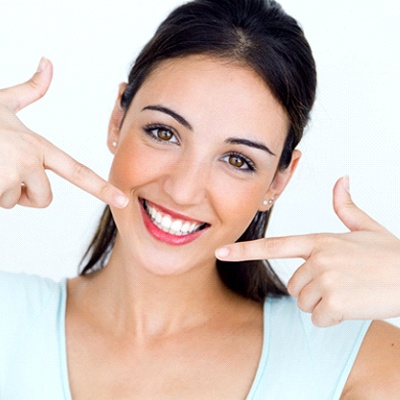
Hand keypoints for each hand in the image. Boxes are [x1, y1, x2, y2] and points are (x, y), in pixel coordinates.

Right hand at [0, 58, 127, 208]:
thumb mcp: (4, 102)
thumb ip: (31, 90)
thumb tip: (48, 62)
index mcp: (39, 146)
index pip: (77, 171)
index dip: (102, 188)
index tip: (123, 200)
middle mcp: (30, 162)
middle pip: (44, 198)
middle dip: (25, 193)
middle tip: (4, 169)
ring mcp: (10, 176)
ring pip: (14, 202)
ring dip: (1, 191)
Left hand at [216, 176, 399, 326]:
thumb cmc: (390, 254)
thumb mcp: (366, 227)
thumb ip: (346, 206)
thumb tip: (341, 179)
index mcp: (319, 240)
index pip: (274, 245)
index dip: (245, 249)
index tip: (220, 252)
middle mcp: (318, 257)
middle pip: (293, 285)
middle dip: (312, 289)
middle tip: (340, 283)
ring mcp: (325, 279)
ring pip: (304, 302)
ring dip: (323, 303)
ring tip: (348, 291)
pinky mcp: (335, 301)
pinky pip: (319, 318)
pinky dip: (334, 317)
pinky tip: (353, 305)